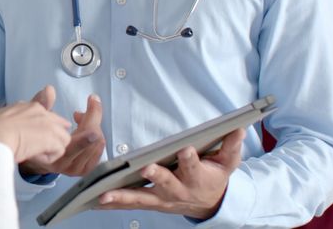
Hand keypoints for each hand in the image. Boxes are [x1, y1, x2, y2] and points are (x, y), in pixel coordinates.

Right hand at [0, 86, 70, 163]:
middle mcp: (38, 110)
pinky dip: (48, 158)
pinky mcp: (51, 136)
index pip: (44, 114)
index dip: (41, 130)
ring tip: (31, 154)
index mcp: (24, 106)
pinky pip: (59, 151)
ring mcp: (47, 122)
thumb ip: (7, 124)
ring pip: (62, 139)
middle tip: (33, 149)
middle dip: (51, 139)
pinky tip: (33, 157)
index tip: (30, 139)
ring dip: (50, 150)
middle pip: (58, 125)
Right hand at [19, 91, 104, 177]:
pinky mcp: (84, 170)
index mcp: (52, 154)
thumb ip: (42, 104)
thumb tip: (49, 90)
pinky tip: (84, 131)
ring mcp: (76, 169)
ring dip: (92, 126)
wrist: (36, 160)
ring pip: (98, 142)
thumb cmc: (35, 138)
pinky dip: (96, 136)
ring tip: (79, 121)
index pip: (79, 138)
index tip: (93, 100)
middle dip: (91, 118)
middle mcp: (66, 165)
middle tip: (81, 111)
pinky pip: (100, 149)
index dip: (90, 116)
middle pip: (92, 137)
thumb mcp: (35, 120)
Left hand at [96, 128, 245, 219]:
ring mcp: (161, 199)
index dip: (190, 159)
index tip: (186, 149)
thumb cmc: (214, 176)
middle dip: (156, 177)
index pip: (194, 166)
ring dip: (122, 197)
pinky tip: (93, 200)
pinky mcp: (148, 203)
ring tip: (103, 194)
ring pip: (140, 198)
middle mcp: (177, 190)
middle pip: (165, 184)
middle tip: (146, 168)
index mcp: (196, 177)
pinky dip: (112, 203)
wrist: (209, 203)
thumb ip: (231, 145)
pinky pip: (129, 204)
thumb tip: (238, 127)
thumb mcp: (228, 161)